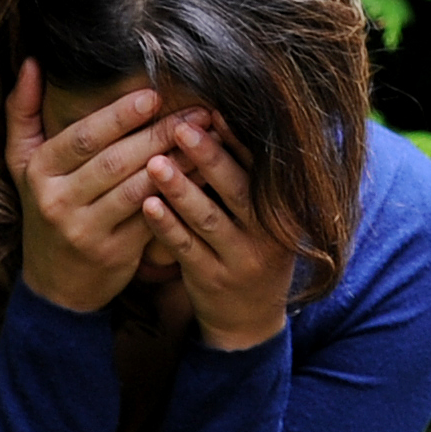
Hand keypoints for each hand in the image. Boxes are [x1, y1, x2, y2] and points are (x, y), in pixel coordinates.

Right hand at [6, 62, 187, 311]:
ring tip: (206, 139)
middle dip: (159, 135)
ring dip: (177, 162)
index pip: (82, 138)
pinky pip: (152, 217)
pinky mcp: (115, 253)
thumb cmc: (44, 209)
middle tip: (196, 114)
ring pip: (138, 188)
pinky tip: (202, 176)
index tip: (153, 96)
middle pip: (115, 161)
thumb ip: (22, 112)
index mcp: (39, 172)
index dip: (119, 116)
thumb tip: (31, 61)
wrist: (55, 283)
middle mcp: (58, 202)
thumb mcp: (22, 163)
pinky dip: (178, 194)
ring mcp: (86, 231)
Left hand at [139, 116, 293, 350]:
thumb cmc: (249, 251)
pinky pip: (187, 249)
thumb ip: (248, 179)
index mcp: (283, 212)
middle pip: (237, 189)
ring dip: (181, 189)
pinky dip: (167, 226)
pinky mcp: (212, 280)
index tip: (212, 111)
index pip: (261, 169)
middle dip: (208, 157)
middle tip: (179, 128)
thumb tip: (219, 120)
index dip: (236, 140)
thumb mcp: (264, 218)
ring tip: (154, 163)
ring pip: (209, 219)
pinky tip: (148, 205)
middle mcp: (268, 235)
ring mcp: (240, 260)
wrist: (249, 320)